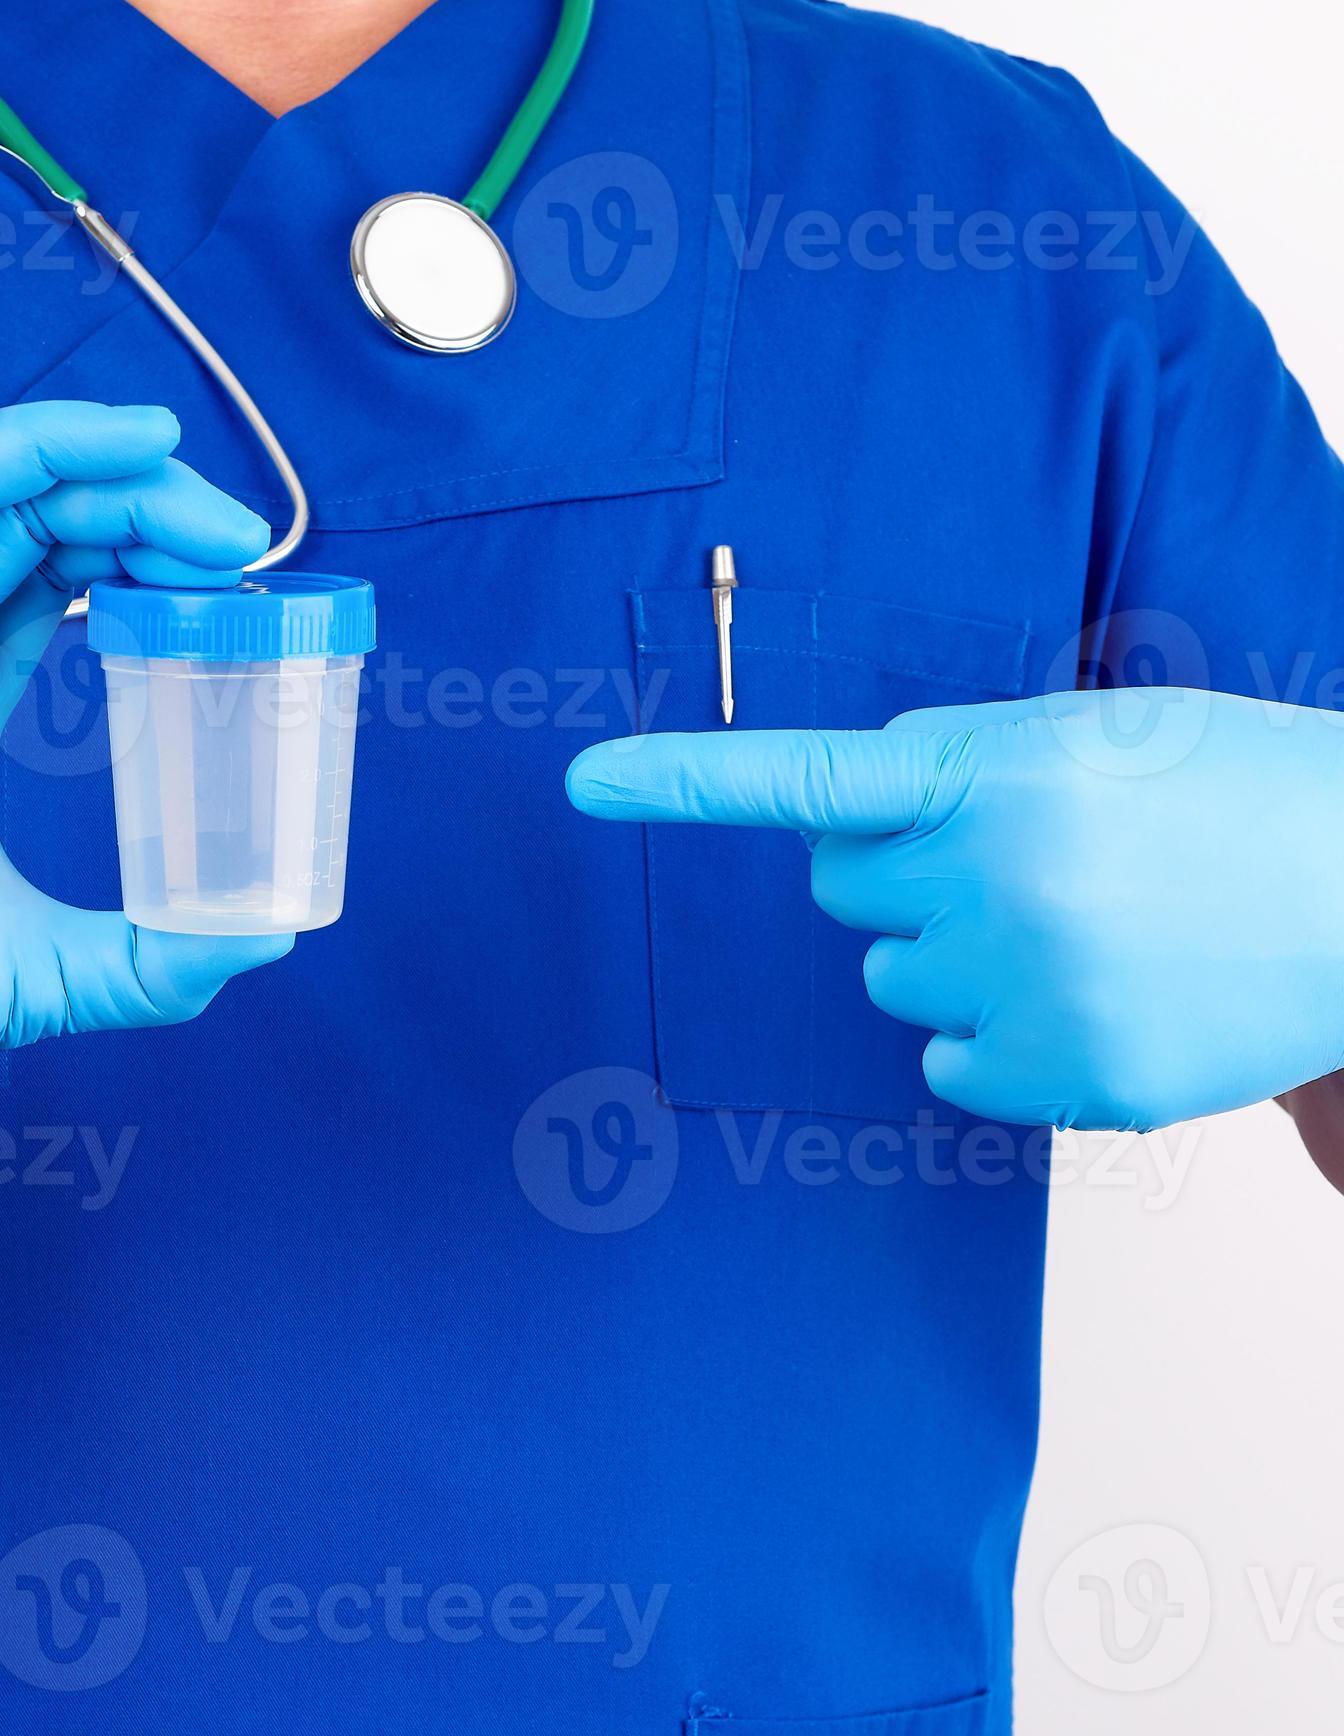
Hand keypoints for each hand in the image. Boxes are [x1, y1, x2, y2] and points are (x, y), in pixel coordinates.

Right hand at [0, 361, 290, 1149]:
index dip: (139, 536)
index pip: (56, 567)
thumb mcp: (32, 975)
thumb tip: (266, 940)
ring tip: (147, 437)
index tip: (236, 561)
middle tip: (230, 527)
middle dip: (124, 490)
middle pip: (16, 511)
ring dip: (41, 443)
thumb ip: (146, 965)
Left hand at [566, 689, 1343, 1130]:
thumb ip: (957, 758)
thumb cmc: (1231, 796)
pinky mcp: (1068, 1080)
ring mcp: (1034, 991)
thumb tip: (848, 804)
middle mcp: (1004, 883)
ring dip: (952, 951)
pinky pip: (942, 1066)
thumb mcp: (1096, 732)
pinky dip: (990, 1039)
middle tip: (1016, 855)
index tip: (581, 781)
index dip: (683, 783)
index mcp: (1004, 777)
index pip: (813, 780)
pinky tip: (1086, 995)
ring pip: (891, 980)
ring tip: (1081, 924)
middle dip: (898, 870)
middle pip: (840, 891)